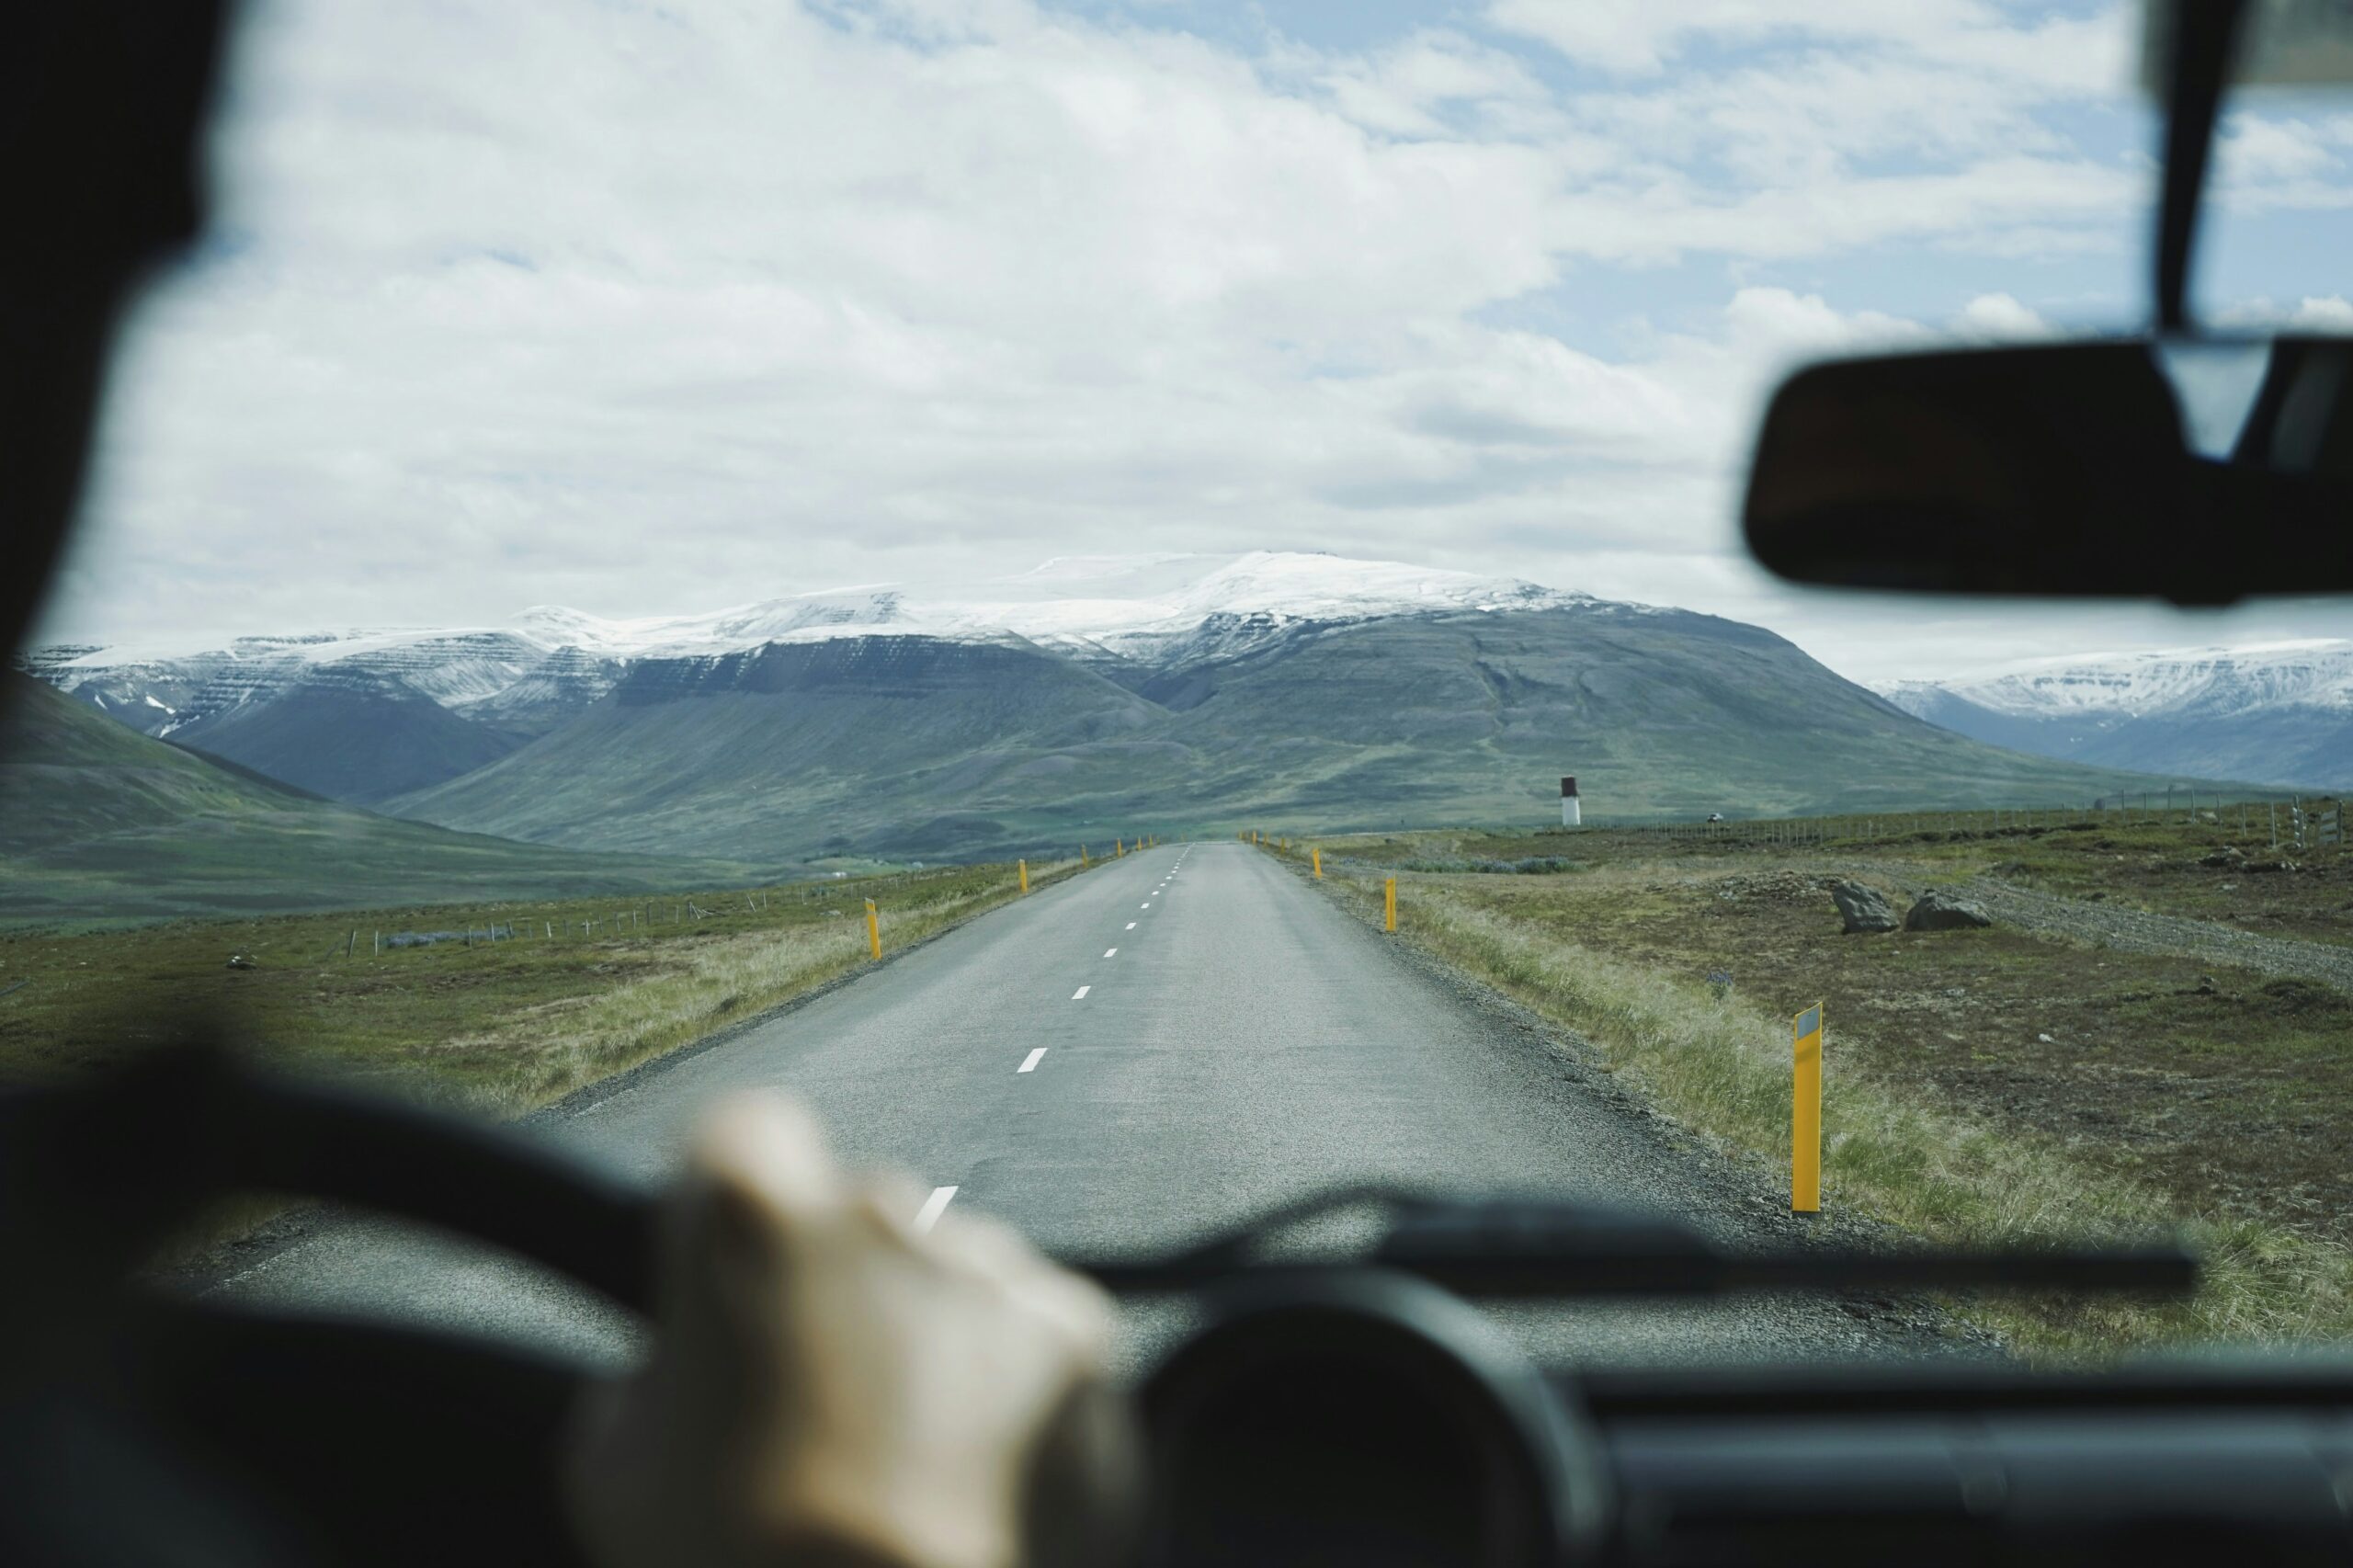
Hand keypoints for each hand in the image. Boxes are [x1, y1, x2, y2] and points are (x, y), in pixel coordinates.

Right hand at [564, 1096, 1134, 1567]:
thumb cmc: (738, 1562)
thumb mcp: (612, 1472)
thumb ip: (642, 1382)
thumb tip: (669, 1378)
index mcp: (749, 1215)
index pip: (738, 1136)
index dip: (732, 1199)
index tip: (732, 1261)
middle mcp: (882, 1210)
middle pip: (857, 1211)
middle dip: (840, 1279)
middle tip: (818, 1396)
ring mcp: (991, 1269)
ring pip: (954, 1273)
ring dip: (930, 1334)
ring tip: (903, 1457)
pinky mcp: (1079, 1335)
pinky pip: (1036, 1335)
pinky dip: (1015, 1387)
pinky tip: (975, 1469)